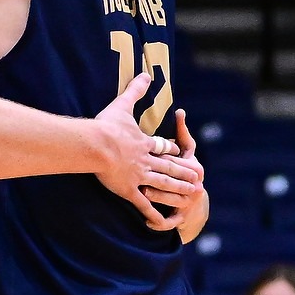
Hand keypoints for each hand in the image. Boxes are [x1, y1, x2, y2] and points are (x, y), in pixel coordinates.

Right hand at [92, 74, 202, 224]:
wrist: (96, 145)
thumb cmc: (106, 126)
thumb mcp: (122, 104)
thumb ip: (135, 90)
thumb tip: (145, 72)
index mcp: (144, 143)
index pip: (161, 148)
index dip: (171, 150)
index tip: (178, 152)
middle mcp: (146, 161)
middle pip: (169, 168)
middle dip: (184, 172)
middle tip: (198, 177)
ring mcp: (139, 177)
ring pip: (163, 185)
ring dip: (178, 190)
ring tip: (191, 194)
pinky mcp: (129, 190)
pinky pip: (143, 205)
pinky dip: (152, 213)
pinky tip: (161, 221)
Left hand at [144, 110, 209, 240]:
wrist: (195, 202)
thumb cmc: (186, 171)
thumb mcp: (187, 152)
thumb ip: (182, 132)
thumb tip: (180, 110)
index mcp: (194, 167)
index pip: (177, 159)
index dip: (164, 154)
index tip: (149, 147)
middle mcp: (193, 186)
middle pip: (173, 178)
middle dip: (159, 174)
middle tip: (141, 170)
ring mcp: (186, 203)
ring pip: (170, 199)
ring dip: (157, 196)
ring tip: (143, 192)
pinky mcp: (179, 218)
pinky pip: (168, 221)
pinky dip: (159, 222)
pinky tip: (147, 221)